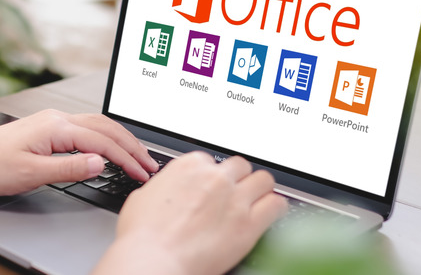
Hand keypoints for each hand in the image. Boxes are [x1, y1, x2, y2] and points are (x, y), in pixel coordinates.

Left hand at [0, 110, 158, 195]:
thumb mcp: (31, 173)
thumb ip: (69, 168)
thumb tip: (100, 163)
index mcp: (57, 127)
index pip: (103, 142)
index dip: (126, 158)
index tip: (142, 173)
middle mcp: (59, 118)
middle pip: (107, 128)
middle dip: (132, 146)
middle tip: (150, 165)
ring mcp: (55, 120)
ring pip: (100, 125)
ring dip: (122, 140)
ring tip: (138, 156)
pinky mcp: (51, 127)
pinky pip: (88, 127)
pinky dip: (107, 137)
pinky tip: (112, 147)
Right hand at [94, 152, 287, 274]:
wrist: (154, 260)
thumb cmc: (143, 236)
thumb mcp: (144, 197)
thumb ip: (165, 186)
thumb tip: (169, 188)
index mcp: (189, 167)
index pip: (211, 161)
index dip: (212, 176)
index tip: (212, 187)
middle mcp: (215, 178)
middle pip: (240, 166)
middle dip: (237, 179)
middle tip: (234, 194)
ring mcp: (235, 199)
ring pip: (263, 180)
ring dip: (260, 189)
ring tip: (257, 201)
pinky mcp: (249, 224)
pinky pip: (277, 205)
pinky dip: (276, 208)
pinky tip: (270, 214)